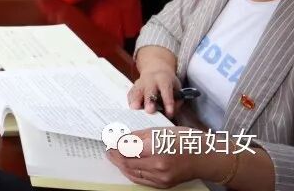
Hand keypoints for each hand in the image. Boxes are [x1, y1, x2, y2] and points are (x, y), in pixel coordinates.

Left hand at [106, 127, 220, 188]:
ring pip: (131, 172)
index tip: (108, 139)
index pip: (126, 148)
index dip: (114, 144)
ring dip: (120, 164)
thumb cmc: (186, 140)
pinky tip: (126, 165)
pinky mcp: (163, 184)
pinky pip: (140, 179)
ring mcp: (160, 177)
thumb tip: (121, 137)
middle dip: (114, 154)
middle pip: (126, 161)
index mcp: (156, 147)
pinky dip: (130, 172)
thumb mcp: (160, 130)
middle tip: (108, 147)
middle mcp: (157, 165)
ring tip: (114, 155)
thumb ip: (138, 135)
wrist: (206, 158)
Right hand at [128, 67, 182, 117]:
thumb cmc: (167, 82)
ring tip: (135, 108)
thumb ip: (176, 100)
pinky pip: (131, 94)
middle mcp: (151, 80)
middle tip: (150, 111)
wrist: (155, 69)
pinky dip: (131, 101)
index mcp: (164, 80)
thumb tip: (170, 112)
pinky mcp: (134, 87)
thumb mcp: (177, 88)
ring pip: (137, 91)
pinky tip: (132, 106)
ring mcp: (140, 83)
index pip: (166, 92)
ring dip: (136, 101)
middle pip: (149, 91)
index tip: (169, 112)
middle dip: (149, 101)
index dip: (168, 102)